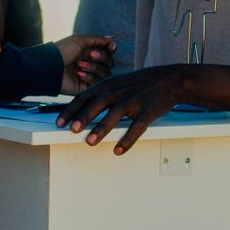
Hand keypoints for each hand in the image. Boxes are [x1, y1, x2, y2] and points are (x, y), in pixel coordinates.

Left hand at [55, 65, 188, 154]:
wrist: (170, 80)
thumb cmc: (141, 83)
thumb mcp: (118, 82)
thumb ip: (101, 93)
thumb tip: (81, 107)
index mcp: (109, 85)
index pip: (85, 96)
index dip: (71, 109)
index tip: (59, 122)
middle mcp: (120, 92)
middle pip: (98, 103)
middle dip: (84, 117)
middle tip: (72, 129)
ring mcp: (134, 101)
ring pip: (116, 114)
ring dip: (102, 128)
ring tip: (90, 141)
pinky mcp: (148, 111)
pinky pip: (137, 127)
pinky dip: (128, 139)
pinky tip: (119, 150)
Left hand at [56, 35, 115, 94]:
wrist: (51, 67)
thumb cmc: (63, 50)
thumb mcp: (81, 40)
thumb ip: (98, 39)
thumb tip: (112, 38)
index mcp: (90, 51)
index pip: (108, 51)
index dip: (111, 49)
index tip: (110, 47)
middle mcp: (91, 63)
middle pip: (109, 62)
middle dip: (102, 57)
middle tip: (90, 55)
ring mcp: (89, 75)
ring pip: (106, 72)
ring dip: (94, 67)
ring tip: (80, 65)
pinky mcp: (87, 87)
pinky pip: (98, 82)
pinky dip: (89, 77)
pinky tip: (79, 74)